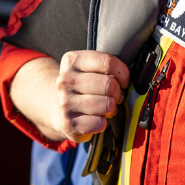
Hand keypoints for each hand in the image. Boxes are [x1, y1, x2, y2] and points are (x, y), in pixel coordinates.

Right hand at [9, 51, 130, 144]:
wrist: (57, 109)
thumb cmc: (82, 87)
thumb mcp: (89, 69)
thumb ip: (106, 67)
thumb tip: (127, 78)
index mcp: (72, 61)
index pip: (107, 62)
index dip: (122, 73)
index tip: (123, 80)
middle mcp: (65, 80)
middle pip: (109, 85)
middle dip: (118, 93)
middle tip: (114, 96)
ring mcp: (65, 102)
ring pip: (107, 105)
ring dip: (111, 109)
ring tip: (105, 108)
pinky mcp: (68, 123)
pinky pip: (100, 123)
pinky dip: (103, 123)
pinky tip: (95, 119)